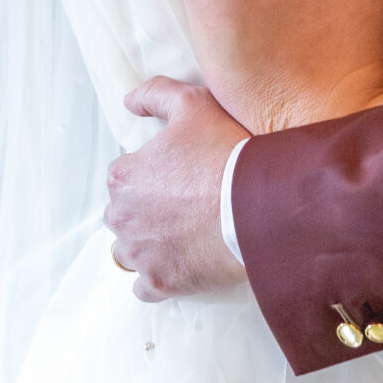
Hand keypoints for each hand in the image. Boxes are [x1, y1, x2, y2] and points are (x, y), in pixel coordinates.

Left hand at [104, 78, 249, 300]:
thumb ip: (156, 95)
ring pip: (130, 251)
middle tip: (181, 203)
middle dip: (144, 210)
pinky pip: (144, 287)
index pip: (122, 176)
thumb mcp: (194, 105)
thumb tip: (130, 101)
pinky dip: (157, 277)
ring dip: (148, 244)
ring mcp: (141, 255)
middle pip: (122, 215)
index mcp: (124, 178)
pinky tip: (179, 262)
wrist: (260, 204)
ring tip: (182, 233)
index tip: (175, 174)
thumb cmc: (226, 152)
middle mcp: (122, 218)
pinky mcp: (161, 282)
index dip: (149, 173)